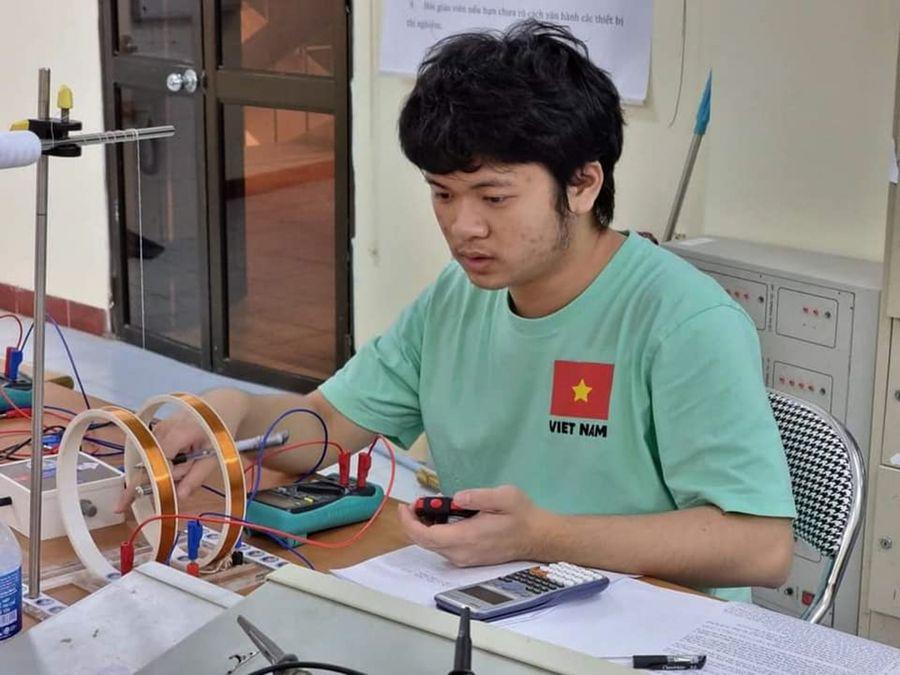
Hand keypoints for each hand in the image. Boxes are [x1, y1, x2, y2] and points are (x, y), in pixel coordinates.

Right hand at [114, 390, 248, 510]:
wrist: (220, 403)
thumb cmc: (219, 428)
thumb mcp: (216, 455)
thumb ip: (197, 477)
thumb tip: (179, 497)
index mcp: (178, 433)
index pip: (156, 464)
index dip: (155, 482)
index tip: (133, 501)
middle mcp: (161, 430)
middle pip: (152, 466)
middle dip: (170, 475)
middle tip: (192, 466)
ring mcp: (157, 430)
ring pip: (154, 461)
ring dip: (171, 467)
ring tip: (191, 455)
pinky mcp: (156, 431)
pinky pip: (156, 454)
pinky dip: (169, 459)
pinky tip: (183, 452)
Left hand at [396, 485, 546, 565]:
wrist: (538, 537)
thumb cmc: (522, 515)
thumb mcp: (504, 496)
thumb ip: (479, 497)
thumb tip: (458, 498)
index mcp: (466, 537)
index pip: (426, 536)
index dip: (410, 522)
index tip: (406, 506)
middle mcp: (461, 553)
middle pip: (425, 543)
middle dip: (414, 523)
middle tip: (415, 505)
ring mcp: (465, 559)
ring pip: (433, 547)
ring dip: (425, 529)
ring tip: (428, 508)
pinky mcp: (469, 559)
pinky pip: (444, 548)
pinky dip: (435, 534)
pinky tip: (442, 519)